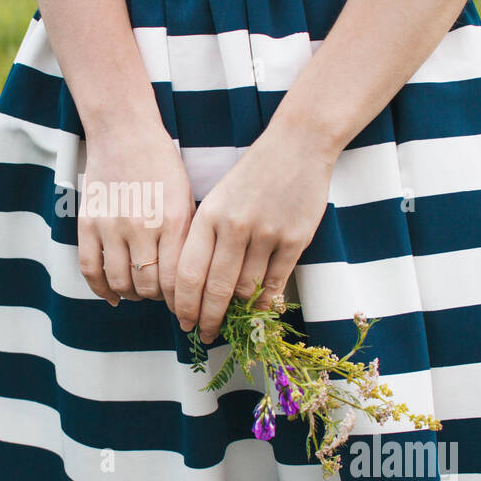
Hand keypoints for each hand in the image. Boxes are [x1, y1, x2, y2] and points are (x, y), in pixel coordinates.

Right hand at [77, 118, 194, 310]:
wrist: (124, 132)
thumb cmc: (162, 166)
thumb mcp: (186, 198)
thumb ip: (186, 239)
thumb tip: (187, 283)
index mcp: (173, 219)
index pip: (175, 279)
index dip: (179, 301)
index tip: (182, 304)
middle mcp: (142, 225)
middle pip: (147, 285)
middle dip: (155, 297)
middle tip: (159, 293)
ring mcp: (111, 224)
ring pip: (119, 282)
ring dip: (130, 293)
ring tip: (137, 290)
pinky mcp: (88, 222)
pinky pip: (89, 268)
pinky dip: (100, 289)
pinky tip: (112, 294)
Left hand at [174, 120, 337, 341]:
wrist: (297, 145)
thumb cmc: (252, 174)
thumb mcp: (217, 199)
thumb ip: (206, 237)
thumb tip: (194, 287)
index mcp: (208, 215)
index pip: (188, 273)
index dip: (183, 304)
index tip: (183, 321)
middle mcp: (234, 226)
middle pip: (215, 288)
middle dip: (207, 318)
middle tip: (204, 334)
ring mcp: (267, 234)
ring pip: (247, 290)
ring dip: (237, 313)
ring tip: (231, 325)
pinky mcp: (295, 239)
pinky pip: (276, 284)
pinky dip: (266, 303)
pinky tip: (258, 312)